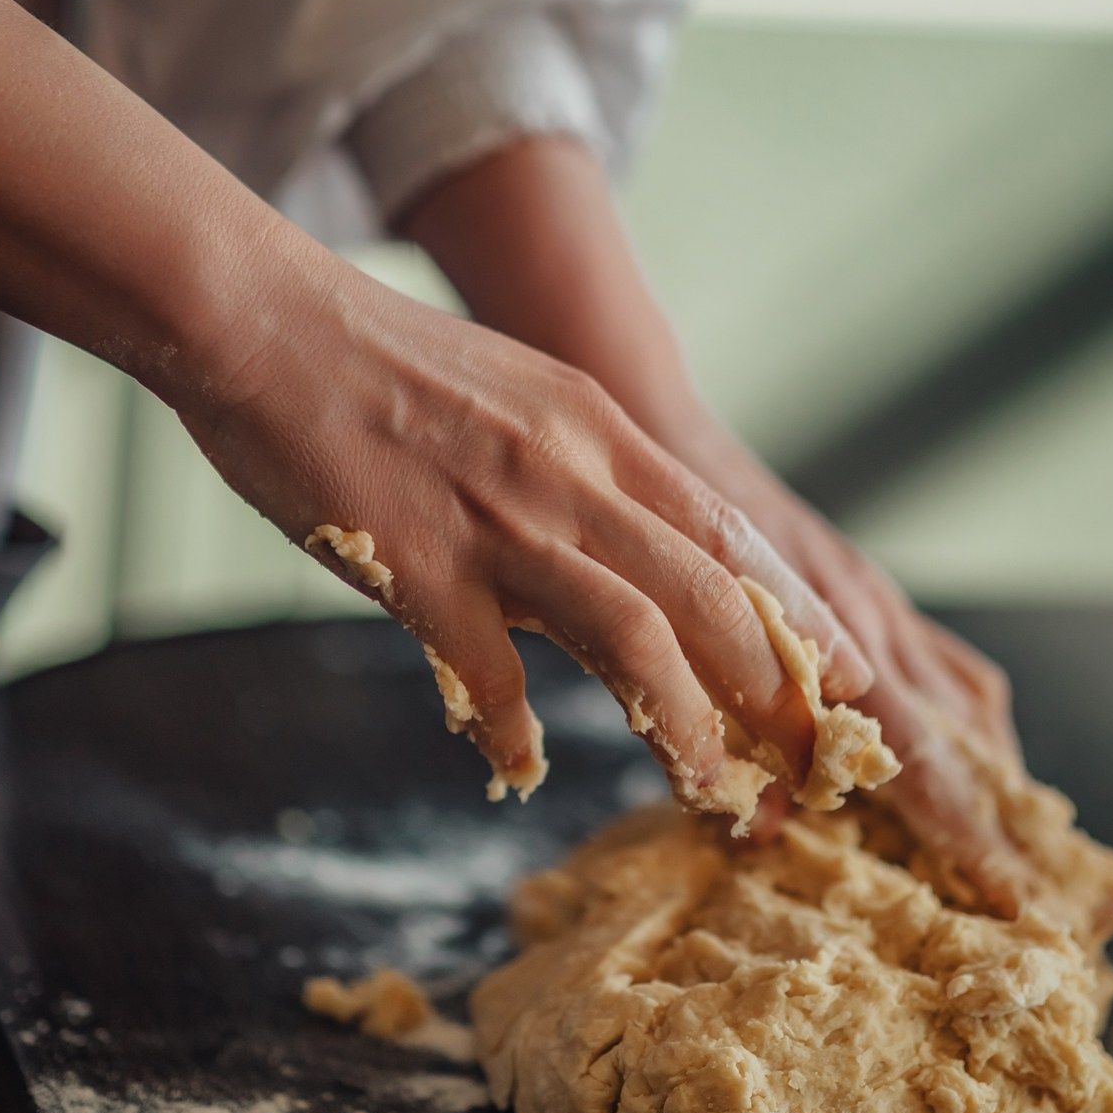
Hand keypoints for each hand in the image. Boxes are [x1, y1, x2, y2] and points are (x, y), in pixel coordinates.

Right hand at [180, 241, 872, 806]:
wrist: (270, 323)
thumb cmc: (386, 363)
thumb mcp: (520, 396)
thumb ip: (579, 466)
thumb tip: (618, 545)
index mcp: (599, 428)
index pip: (729, 531)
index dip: (794, 611)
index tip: (841, 672)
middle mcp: (572, 472)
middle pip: (709, 590)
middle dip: (771, 685)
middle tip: (802, 756)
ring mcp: (499, 519)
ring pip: (633, 632)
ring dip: (682, 723)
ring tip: (708, 789)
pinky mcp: (419, 563)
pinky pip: (488, 668)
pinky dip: (512, 728)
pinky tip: (515, 764)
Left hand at [677, 411, 1028, 909]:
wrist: (661, 431)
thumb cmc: (660, 536)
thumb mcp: (682, 642)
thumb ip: (726, 731)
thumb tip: (759, 821)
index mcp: (837, 637)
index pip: (920, 756)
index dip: (962, 828)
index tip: (1004, 891)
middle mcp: (873, 617)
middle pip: (962, 729)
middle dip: (998, 808)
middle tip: (1023, 882)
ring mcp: (874, 596)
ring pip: (964, 691)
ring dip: (987, 763)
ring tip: (1002, 831)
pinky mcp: (862, 581)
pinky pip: (940, 656)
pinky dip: (963, 712)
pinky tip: (960, 744)